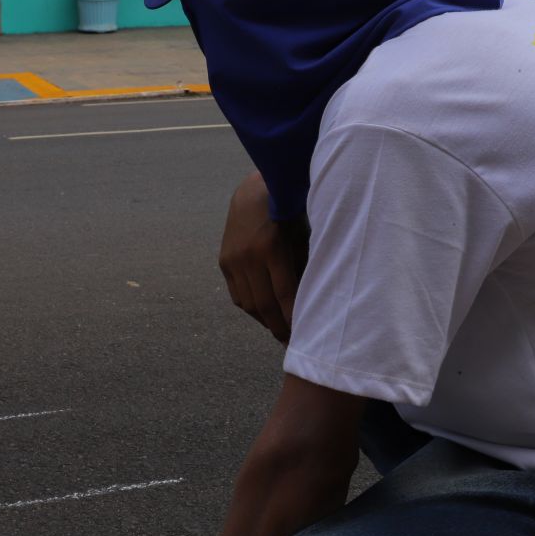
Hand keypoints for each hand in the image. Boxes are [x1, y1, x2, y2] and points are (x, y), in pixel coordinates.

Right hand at [218, 170, 308, 343]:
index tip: (304, 335)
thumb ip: (303, 267)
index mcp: (271, 248)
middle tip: (292, 342)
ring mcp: (232, 260)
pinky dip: (251, 309)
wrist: (254, 193)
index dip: (294, 318)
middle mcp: (248, 256)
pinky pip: (237, 295)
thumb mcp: (302, 236)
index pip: (284, 294)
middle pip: (264, 304)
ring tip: (280, 331)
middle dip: (279, 327)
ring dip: (265, 321)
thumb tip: (310, 303)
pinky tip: (264, 314)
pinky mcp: (224, 262)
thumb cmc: (289, 213)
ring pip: (249, 304)